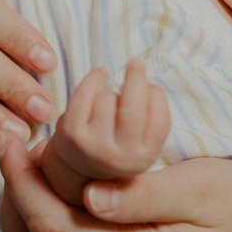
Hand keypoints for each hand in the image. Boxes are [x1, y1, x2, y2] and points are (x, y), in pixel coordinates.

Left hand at [0, 136, 231, 231]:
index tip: (11, 134)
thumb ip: (142, 195)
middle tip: (11, 144)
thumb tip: (89, 199)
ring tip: (27, 160)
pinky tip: (51, 184)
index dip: (19, 180)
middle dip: (10, 196)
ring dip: (22, 211)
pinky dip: (42, 224)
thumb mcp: (201, 186)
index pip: (51, 225)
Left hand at [45, 62, 169, 180]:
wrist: (79, 168)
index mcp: (144, 157)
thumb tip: (142, 79)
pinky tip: (99, 73)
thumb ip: (150, 115)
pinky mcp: (71, 134)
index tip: (152, 85)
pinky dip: (93, 78)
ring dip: (110, 92)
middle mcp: (120, 157)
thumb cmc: (117, 144)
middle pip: (132, 109)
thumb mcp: (141, 140)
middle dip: (135, 79)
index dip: (157, 97)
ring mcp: (94, 147)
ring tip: (107, 102)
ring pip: (108, 98)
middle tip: (136, 62)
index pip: (160, 121)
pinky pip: (84, 94)